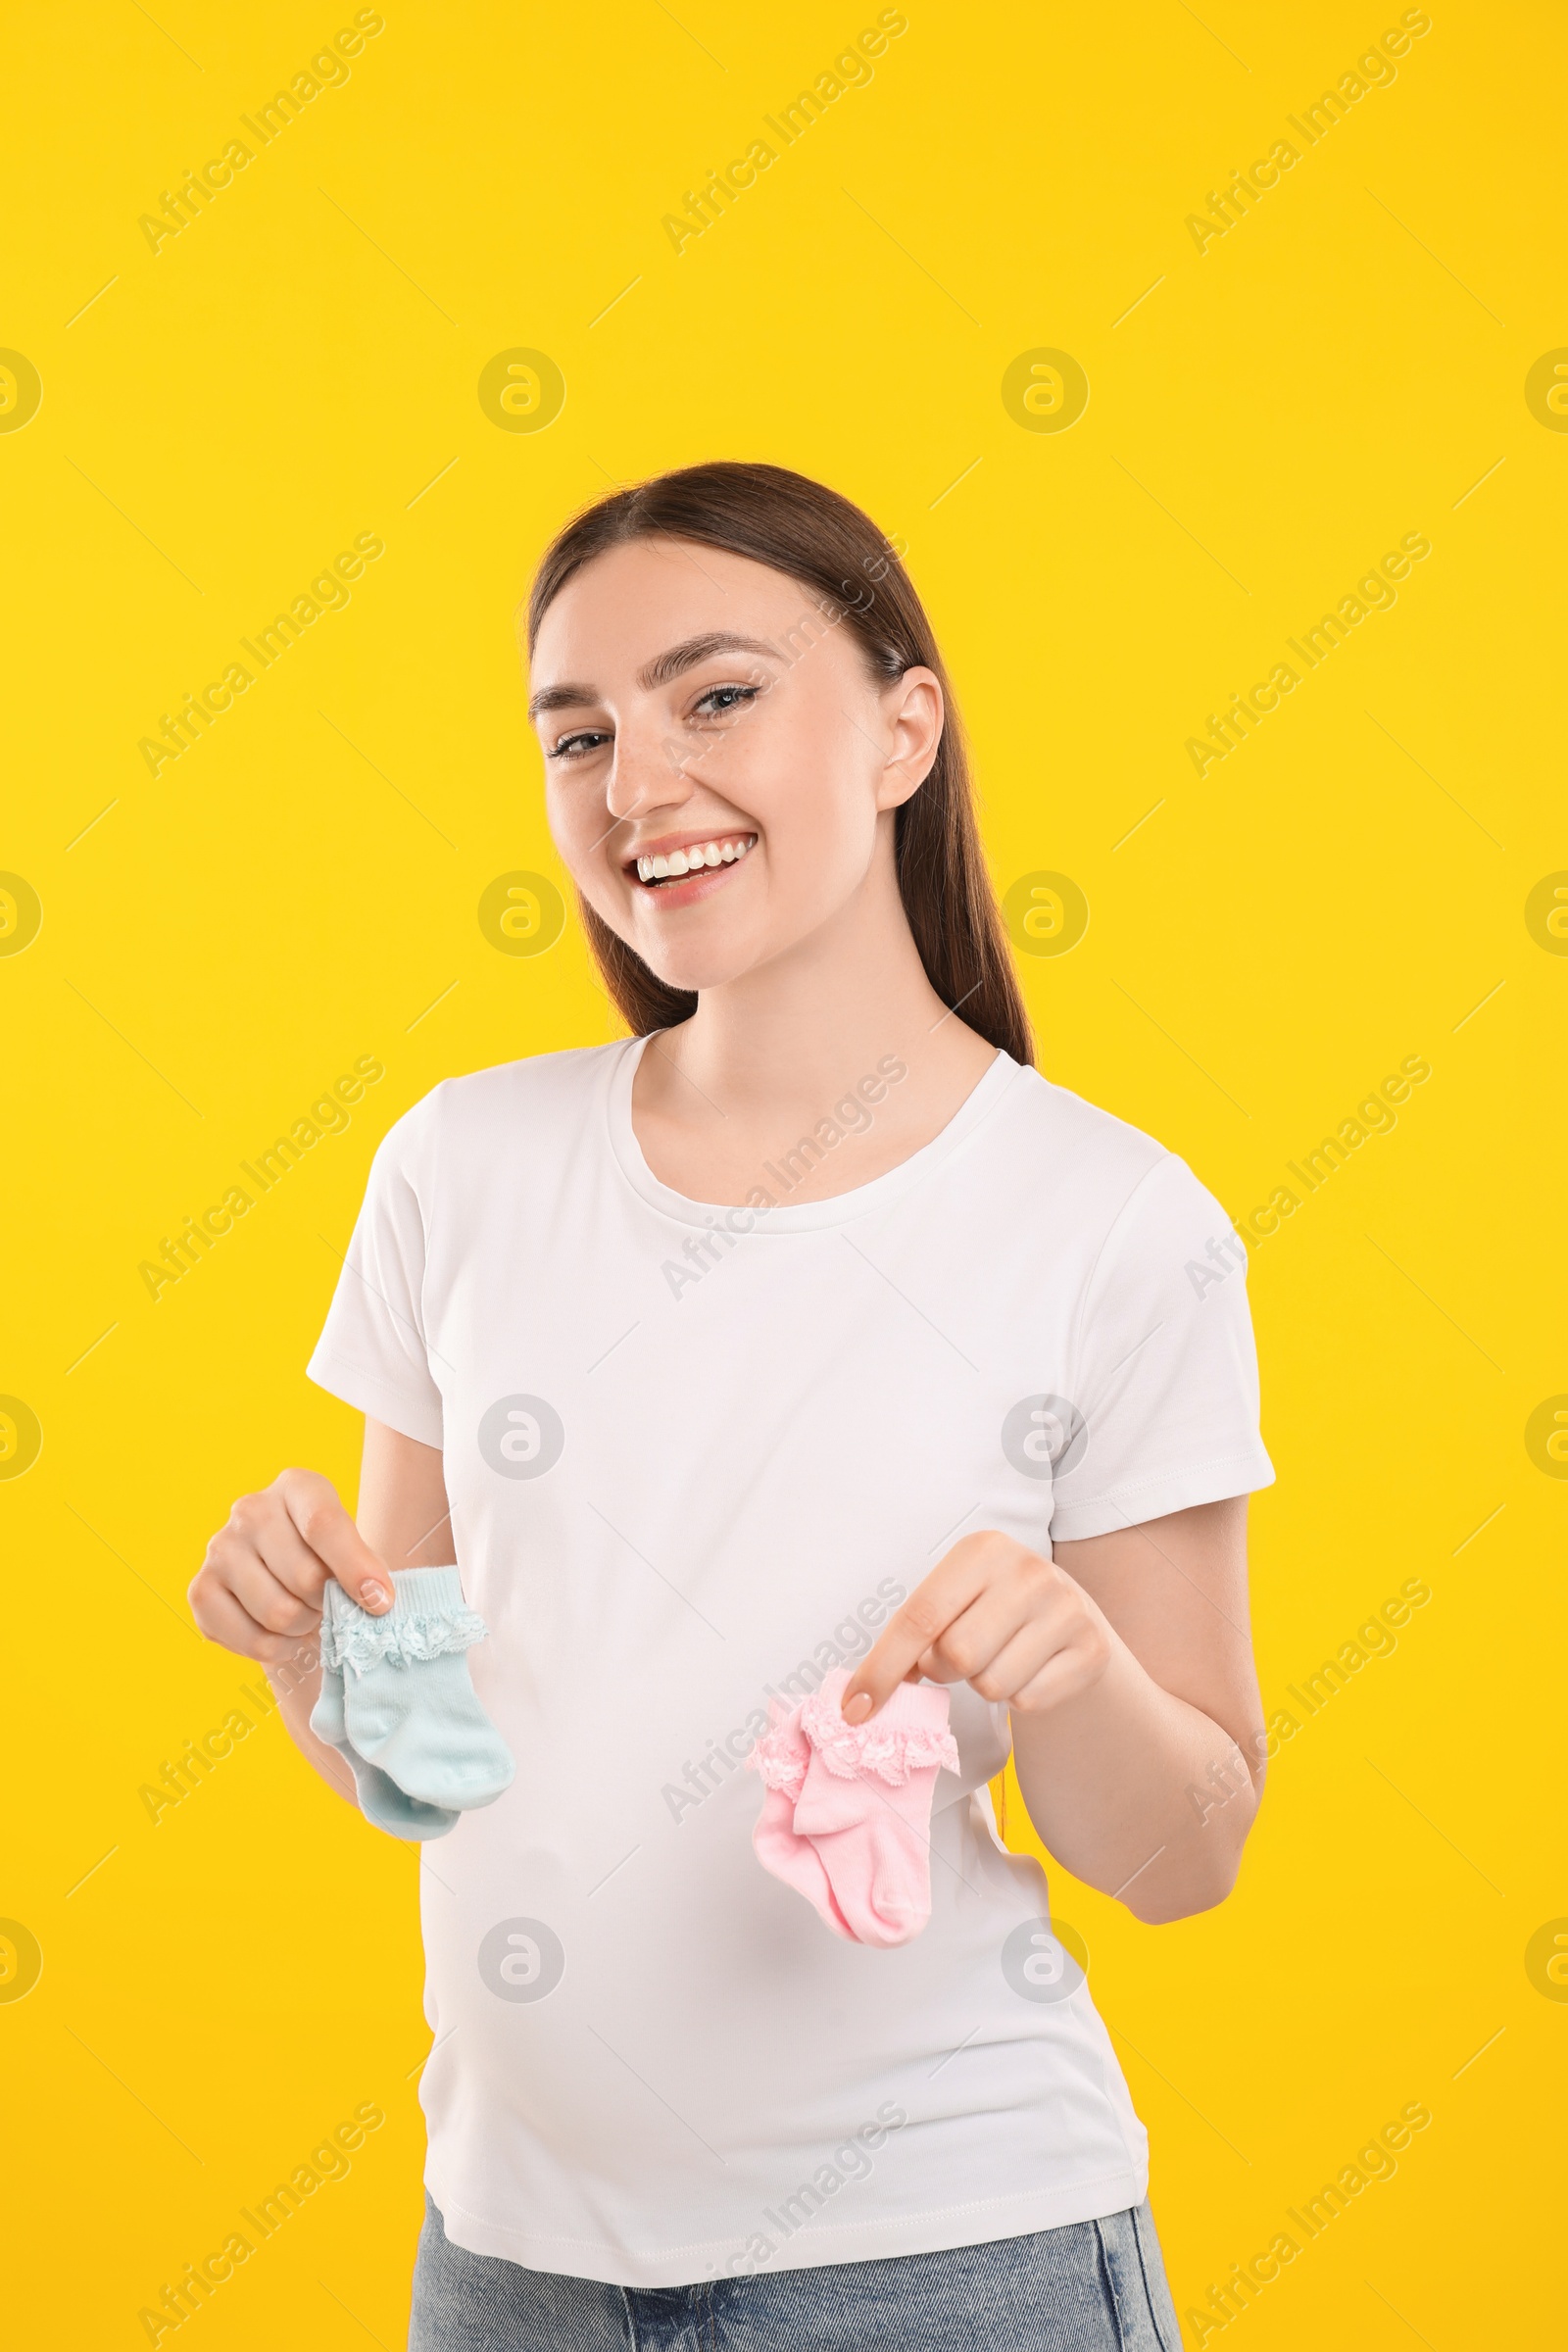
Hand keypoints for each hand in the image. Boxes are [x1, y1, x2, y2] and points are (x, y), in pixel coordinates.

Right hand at [189, 1467, 393, 1663]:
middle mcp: (251, 1509)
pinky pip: (251, 1639)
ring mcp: (219, 1548)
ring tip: (307, 1616)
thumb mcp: (355, 1551)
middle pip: (304, 1576)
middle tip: (330, 1604)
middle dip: (328, 1603)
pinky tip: (282, 1635)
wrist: (287, 1585)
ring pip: (278, 1612)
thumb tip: (375, 1601)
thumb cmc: (331, 1564)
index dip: (355, 1568)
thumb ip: (366, 1569)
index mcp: (297, 1487)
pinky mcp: (201, 1590)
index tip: (381, 1603)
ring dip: (304, 1627)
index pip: (324, 1524)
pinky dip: (277, 1648)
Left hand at [840, 1530, 1112, 1724]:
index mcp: (983, 1549)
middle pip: (956, 1655)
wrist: (1070, 1618)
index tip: (854, 1710)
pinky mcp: (1090, 1650)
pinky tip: (1029, 1670)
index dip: (882, 1668)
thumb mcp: (956, 1599)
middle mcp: (1029, 1572)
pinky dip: (1018, 1697)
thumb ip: (915, 1633)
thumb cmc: (992, 1610)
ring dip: (983, 1684)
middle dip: (942, 1670)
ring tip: (998, 1657)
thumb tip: (862, 1696)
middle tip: (954, 1659)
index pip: (920, 1616)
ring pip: (991, 1684)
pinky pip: (1028, 1701)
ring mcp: (1066, 1610)